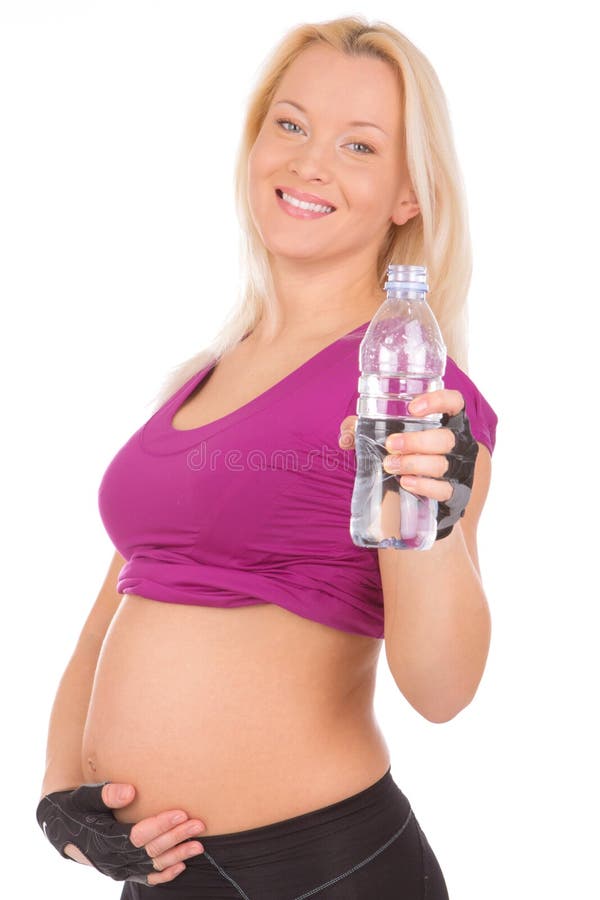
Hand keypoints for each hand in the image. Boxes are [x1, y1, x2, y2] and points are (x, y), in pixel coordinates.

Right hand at [36, 781, 205, 885]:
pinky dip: (165, 874)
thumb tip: (130, 792)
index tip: (182, 813)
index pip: (138, 836)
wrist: (62, 828)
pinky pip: (146, 878)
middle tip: (198, 824)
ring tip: (198, 844)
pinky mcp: (123, 871)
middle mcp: (112, 860)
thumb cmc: (77, 807)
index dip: (161, 825)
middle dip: (176, 837)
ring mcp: (119, 869)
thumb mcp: (85, 797)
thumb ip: (106, 794)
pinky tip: (182, 865)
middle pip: (150, 851)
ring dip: (177, 856)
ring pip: (152, 866)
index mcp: (104, 840)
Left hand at [338, 389, 478, 539]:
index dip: (438, 401)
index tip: (412, 408)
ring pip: (443, 464)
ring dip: (414, 464)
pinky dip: (424, 486)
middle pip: (446, 438)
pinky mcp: (456, 492)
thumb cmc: (410, 451)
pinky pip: (444, 490)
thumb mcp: (391, 435)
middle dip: (417, 441)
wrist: (434, 487)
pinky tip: (405, 483)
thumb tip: (345, 438)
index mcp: (448, 421)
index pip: (454, 402)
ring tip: (390, 465)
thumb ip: (364, 430)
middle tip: (391, 444)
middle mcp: (458, 443)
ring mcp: (460, 468)